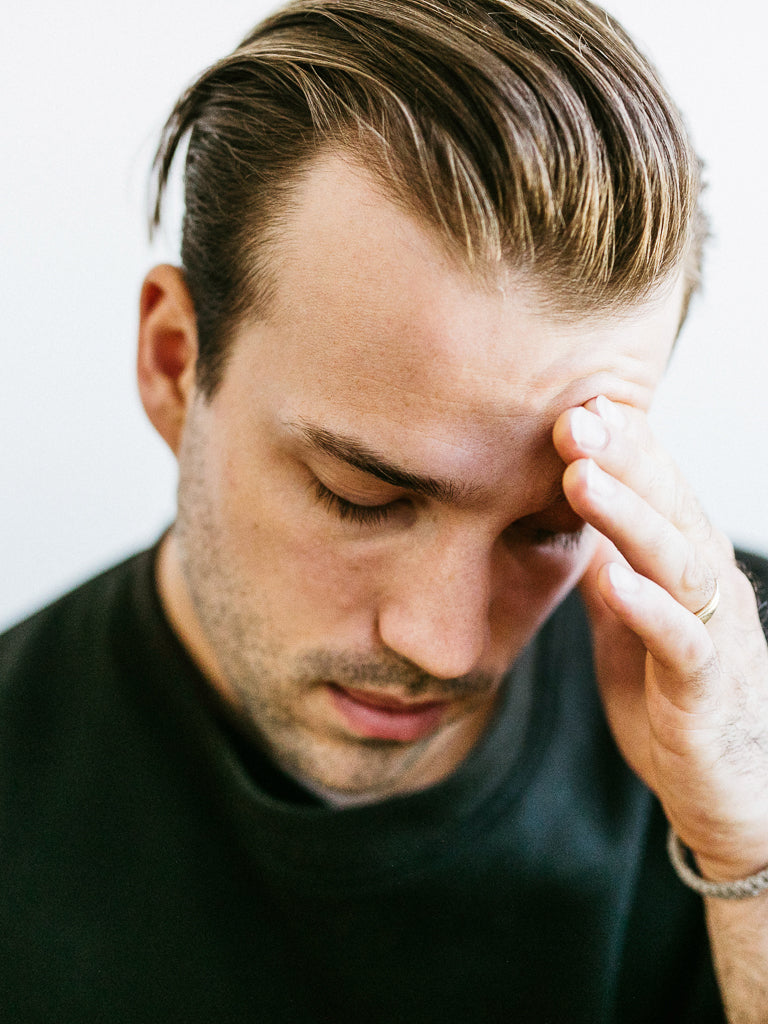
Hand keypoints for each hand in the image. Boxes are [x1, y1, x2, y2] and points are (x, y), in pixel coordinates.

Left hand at [553, 396, 767, 882]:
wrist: (728, 790)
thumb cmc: (674, 699)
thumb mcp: (628, 623)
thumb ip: (608, 571)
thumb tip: (569, 524)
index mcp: (685, 562)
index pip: (658, 487)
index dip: (621, 443)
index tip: (572, 400)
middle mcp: (710, 585)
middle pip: (671, 507)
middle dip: (624, 457)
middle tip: (573, 416)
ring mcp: (713, 633)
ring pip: (677, 561)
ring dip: (630, 516)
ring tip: (580, 477)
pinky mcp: (707, 688)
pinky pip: (681, 642)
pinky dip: (646, 608)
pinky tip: (612, 579)